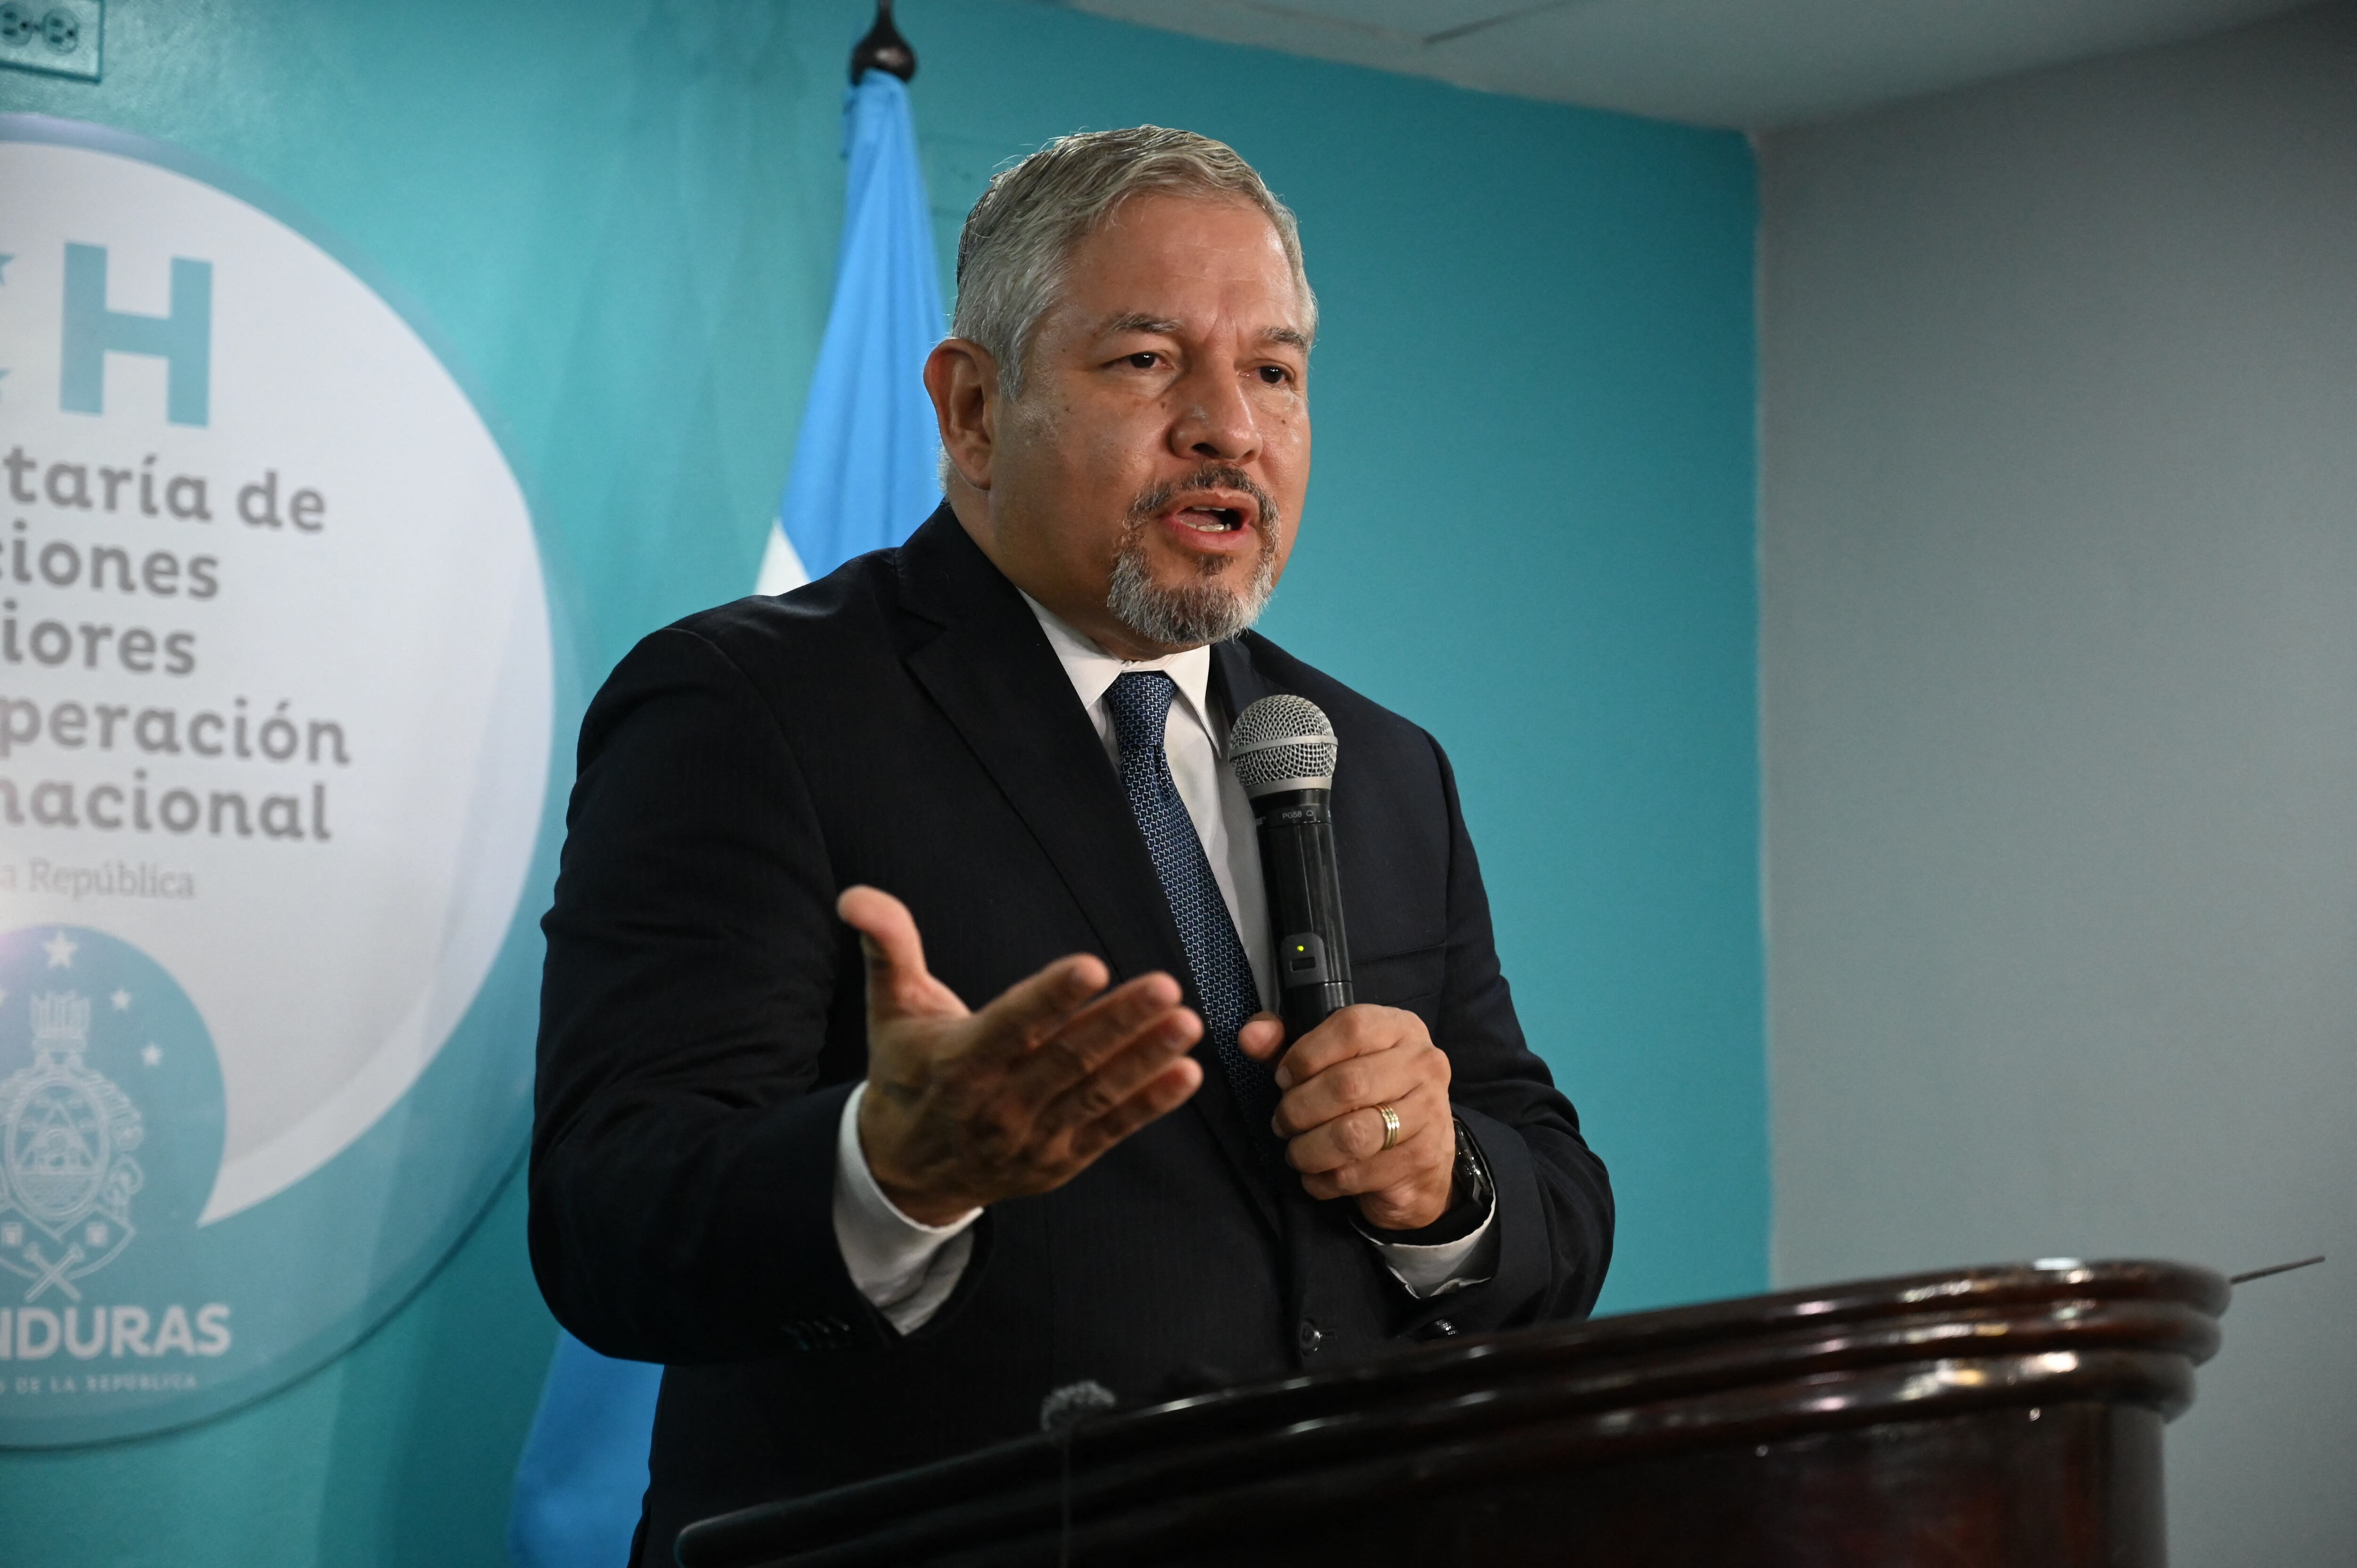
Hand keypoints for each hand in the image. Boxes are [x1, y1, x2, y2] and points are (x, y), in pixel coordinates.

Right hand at [840, 886, 1204, 1225]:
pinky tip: (1185, 1073)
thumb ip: (886, 947)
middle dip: (1118, 1022)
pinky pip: (1109, 1130)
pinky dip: (1149, 1104)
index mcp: (957, 1063)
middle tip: (1165, 987)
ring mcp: (1031, 1138)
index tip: (1091, 967)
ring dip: (1144, 1059)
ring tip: (1186, 1024)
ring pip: (1094, 1093)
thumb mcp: (891, 1010)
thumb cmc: (906, 1074)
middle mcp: (996, 1105)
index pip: (1010, 1026)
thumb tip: (855, 897)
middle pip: (1065, 1059)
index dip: (1050, 998)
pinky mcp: (1059, 1160)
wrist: (905, 1172)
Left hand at [1239, 1005, 1454, 1230]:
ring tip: (1296, 1152)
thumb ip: (1284, 1045)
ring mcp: (1429, 1111)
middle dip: (1299, 1109)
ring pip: (1352, 1134)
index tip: (1283, 1078)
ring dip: (1309, 1149)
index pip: (1351, 1027)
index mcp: (1399, 1029)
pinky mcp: (1422, 1158)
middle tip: (1282, 1122)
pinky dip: (1324, 1180)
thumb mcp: (1327, 1063)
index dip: (1305, 1055)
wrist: (1421, 1158)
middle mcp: (1423, 1064)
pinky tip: (1317, 1175)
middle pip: (1348, 1084)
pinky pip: (1357, 1174)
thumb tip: (1250, 1035)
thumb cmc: (1366, 1099)